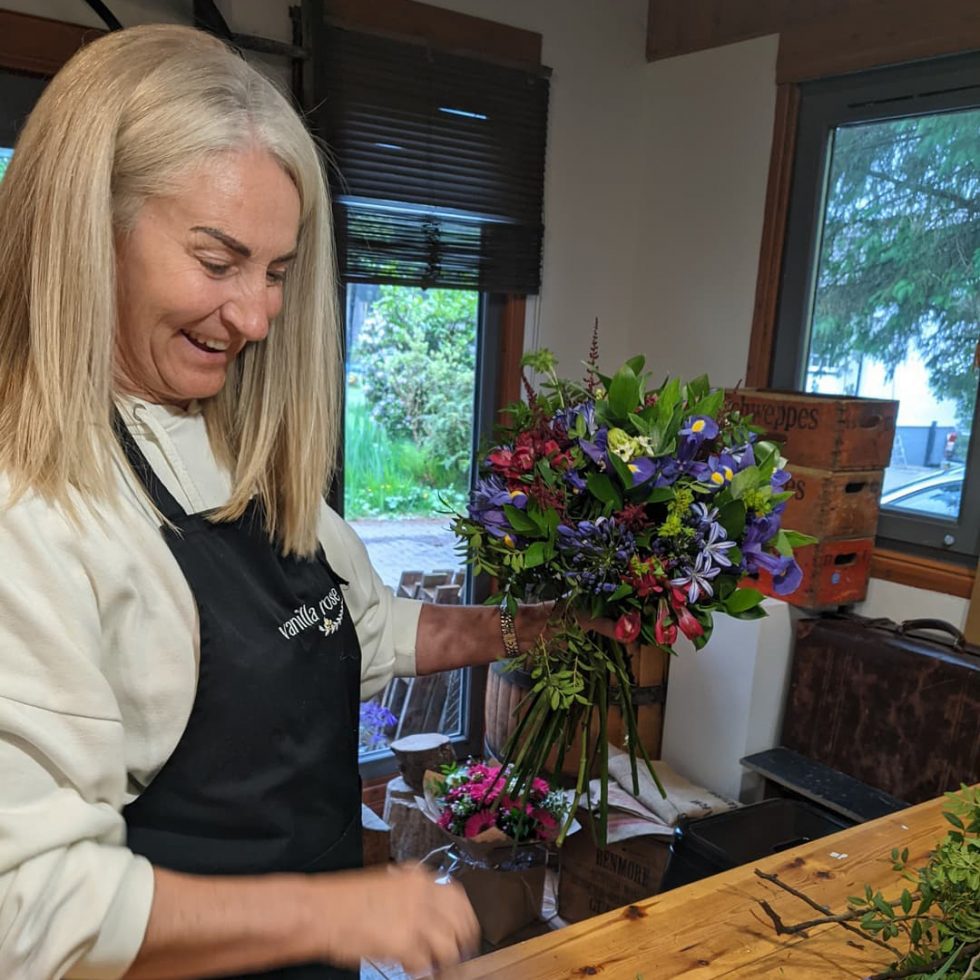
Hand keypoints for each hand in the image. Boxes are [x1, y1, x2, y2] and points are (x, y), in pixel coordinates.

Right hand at [311, 863, 479, 973]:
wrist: (320, 911)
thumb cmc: (344, 900)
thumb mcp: (385, 883)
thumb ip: (410, 892)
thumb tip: (428, 910)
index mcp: (418, 876)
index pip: (458, 897)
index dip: (464, 918)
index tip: (464, 932)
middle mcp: (422, 893)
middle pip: (462, 922)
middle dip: (463, 942)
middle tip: (458, 958)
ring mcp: (416, 918)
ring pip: (450, 947)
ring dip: (445, 963)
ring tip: (437, 971)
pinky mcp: (405, 942)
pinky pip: (426, 965)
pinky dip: (422, 972)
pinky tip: (413, 971)